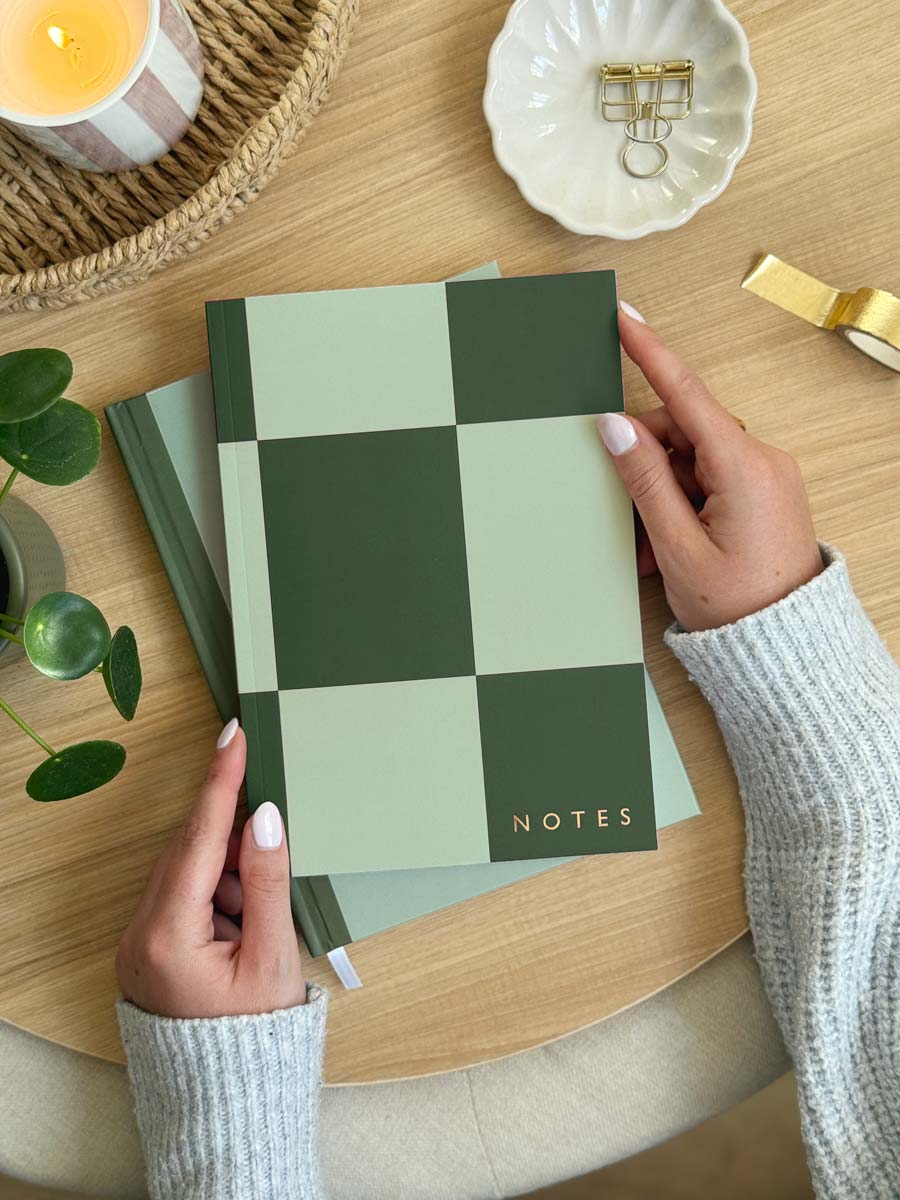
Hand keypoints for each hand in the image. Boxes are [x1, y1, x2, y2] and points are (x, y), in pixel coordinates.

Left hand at [116, 720, 304, 1017]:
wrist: (227, 1099)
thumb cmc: (253, 1038)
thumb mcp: (273, 956)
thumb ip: (268, 880)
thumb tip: (264, 818)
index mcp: (167, 935)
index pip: (197, 837)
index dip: (219, 782)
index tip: (232, 737)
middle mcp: (140, 933)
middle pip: (189, 849)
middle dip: (235, 843)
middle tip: (272, 850)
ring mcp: (139, 940)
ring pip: (187, 870)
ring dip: (228, 875)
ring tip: (255, 923)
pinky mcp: (149, 946)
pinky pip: (183, 894)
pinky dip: (217, 894)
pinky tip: (240, 925)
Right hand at [598, 304, 822, 631]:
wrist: (787, 650)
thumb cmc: (739, 607)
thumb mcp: (676, 546)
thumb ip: (643, 480)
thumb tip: (614, 426)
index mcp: (744, 467)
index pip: (686, 393)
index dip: (649, 351)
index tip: (624, 317)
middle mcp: (762, 461)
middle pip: (681, 432)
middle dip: (646, 466)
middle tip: (630, 518)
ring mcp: (766, 477)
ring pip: (691, 460)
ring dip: (662, 495)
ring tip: (653, 550)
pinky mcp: (764, 494)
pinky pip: (710, 481)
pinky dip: (682, 505)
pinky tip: (671, 545)